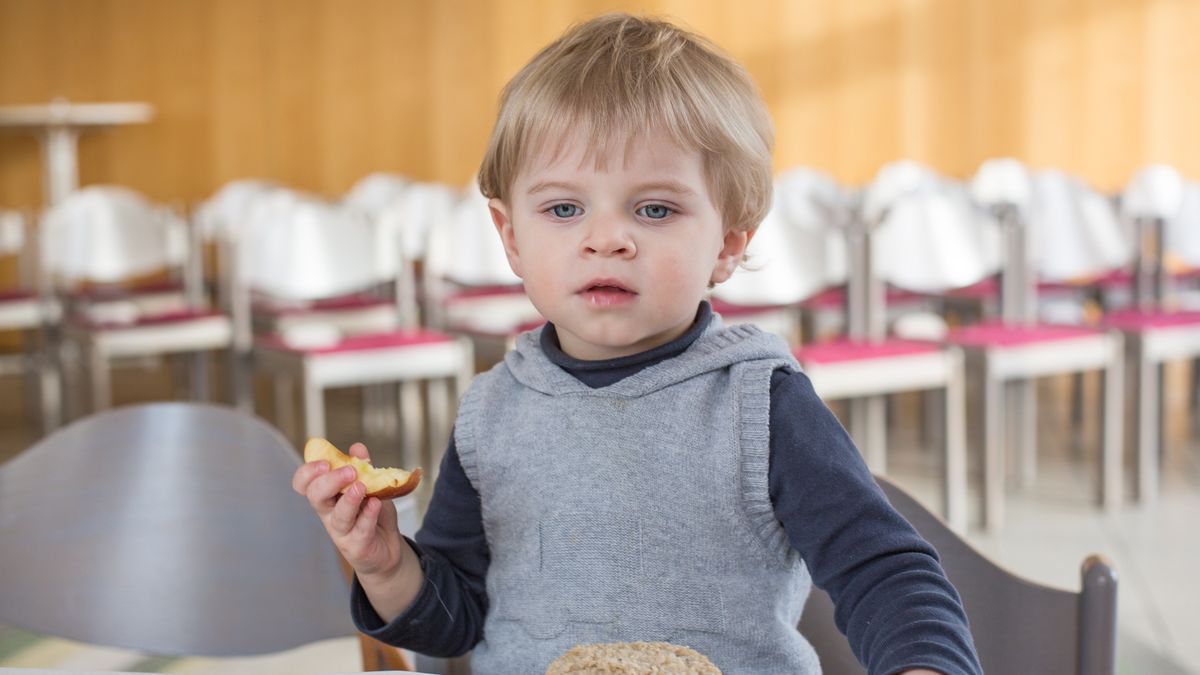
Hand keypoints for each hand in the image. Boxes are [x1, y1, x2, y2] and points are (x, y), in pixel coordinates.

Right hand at [293, 441, 404, 578]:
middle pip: (316, 497)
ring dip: (349, 500)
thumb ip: (363, 468)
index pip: (304, 484)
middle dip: (329, 481)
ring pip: (338, 516)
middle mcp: (329, 514)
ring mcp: (341, 532)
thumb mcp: (370, 487)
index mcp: (327, 496)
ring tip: (361, 486)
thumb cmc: (371, 515)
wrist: (387, 548)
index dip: (308, 472)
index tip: (325, 461)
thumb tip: (357, 448)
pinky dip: (368, 516)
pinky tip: (376, 504)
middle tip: (349, 471)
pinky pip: (361, 530)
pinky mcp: (357, 546)